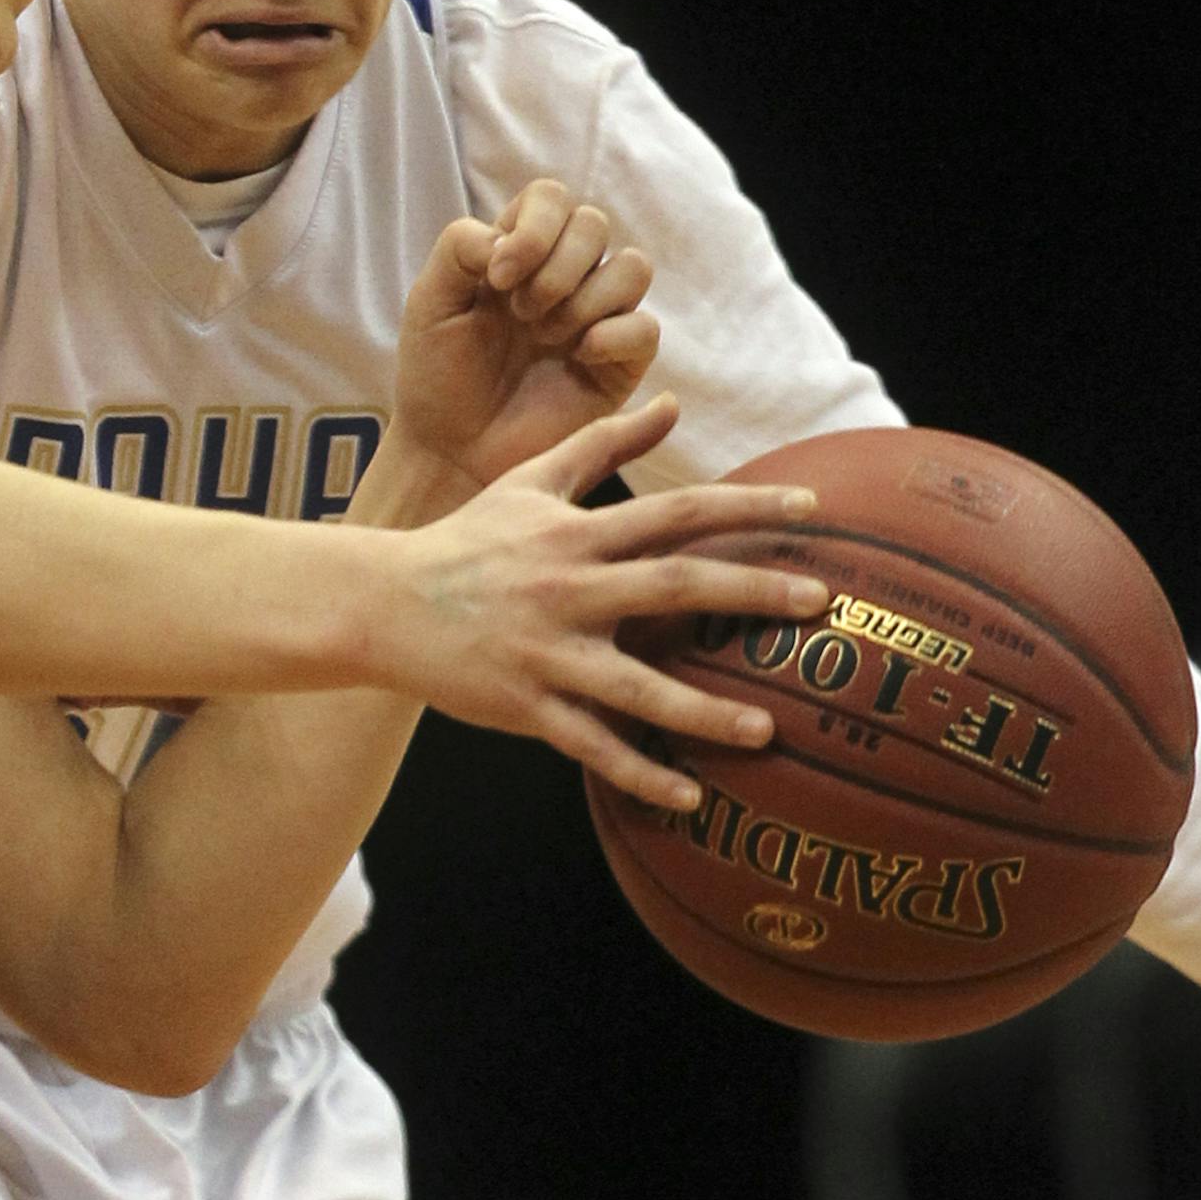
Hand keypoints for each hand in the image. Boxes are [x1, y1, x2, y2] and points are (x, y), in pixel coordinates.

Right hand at [384, 392, 829, 808]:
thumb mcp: (529, 482)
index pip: (675, 511)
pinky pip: (590, 745)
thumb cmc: (464, 539)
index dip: (745, 505)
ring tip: (767, 730)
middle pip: (672, 585)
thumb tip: (671, 401)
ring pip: (636, 685)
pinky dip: (639, 773)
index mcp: (574, 533)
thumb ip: (602, 443)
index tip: (811, 507)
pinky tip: (689, 798)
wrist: (380, 602)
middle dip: (750, 591)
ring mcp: (546, 651)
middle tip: (820, 602)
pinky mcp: (525, 704)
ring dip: (705, 710)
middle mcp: (567, 588)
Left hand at [389, 180, 658, 497]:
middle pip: (594, 223)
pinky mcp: (620, 364)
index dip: (534, 227)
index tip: (496, 277)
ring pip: (633, 266)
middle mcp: (564, 277)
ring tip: (543, 337)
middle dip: (556, 265)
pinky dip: (612, 335)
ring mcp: (597, 318)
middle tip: (519, 312)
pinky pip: (646, 327)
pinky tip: (576, 357)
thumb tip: (509, 237)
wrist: (450, 449)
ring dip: (583, 297)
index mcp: (520, 252)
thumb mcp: (430, 300)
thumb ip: (460, 247)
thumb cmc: (437, 374)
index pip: (550, 199)